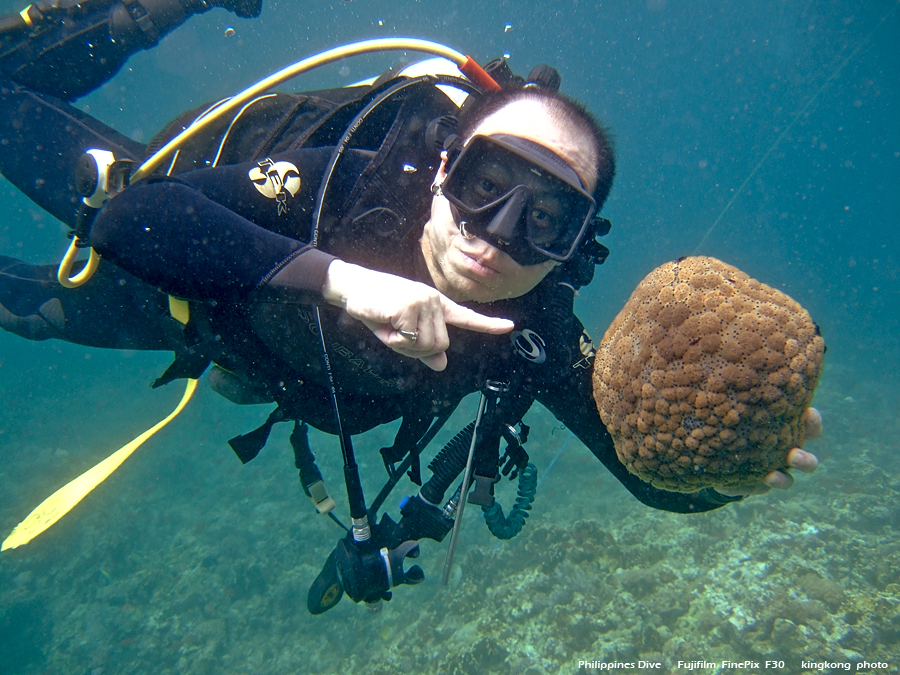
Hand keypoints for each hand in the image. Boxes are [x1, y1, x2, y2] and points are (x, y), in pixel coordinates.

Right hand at [322, 260, 513, 370]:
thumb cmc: (378, 310)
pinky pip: (408, 340)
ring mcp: (424, 301)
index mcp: (436, 305)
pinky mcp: (411, 306)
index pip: (466, 317)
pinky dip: (393, 339)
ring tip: (390, 325)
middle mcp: (434, 301)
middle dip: (417, 349)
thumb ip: (422, 348)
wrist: (355, 289)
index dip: (488, 324)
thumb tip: (442, 364)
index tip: (510, 326)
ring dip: (404, 344)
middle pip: (440, 345)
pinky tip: (385, 321)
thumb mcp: (402, 333)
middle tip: (397, 333)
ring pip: (426, 345)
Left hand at [715, 407, 821, 496]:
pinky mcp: (772, 479)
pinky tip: (769, 477)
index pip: (800, 407)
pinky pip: (784, 480)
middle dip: (812, 429)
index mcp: (778, 416)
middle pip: (812, 431)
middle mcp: (787, 437)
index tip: (804, 407)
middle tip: (804, 423)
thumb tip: (715, 379)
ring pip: (807, 461)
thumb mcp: (727, 412)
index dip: (807, 408)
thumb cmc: (722, 429)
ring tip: (794, 457)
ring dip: (805, 460)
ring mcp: (783, 459)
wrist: (713, 463)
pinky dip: (780, 479)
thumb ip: (730, 402)